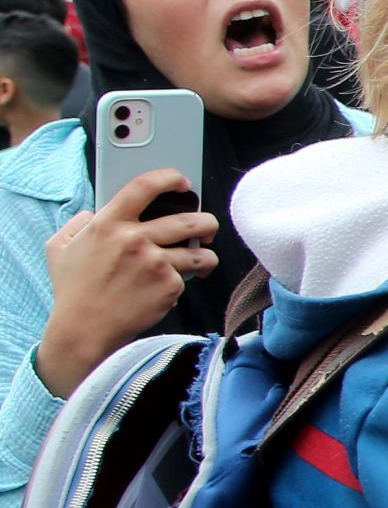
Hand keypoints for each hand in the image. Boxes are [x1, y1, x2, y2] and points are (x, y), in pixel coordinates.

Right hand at [34, 169, 220, 394]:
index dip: (169, 178)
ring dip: (206, 255)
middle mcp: (134, 239)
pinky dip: (184, 283)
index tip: (183, 182)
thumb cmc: (72, 290)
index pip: (144, 186)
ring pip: (200, 252)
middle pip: (190, 219)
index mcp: (108, 224)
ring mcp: (155, 262)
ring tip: (201, 260)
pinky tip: (169, 289)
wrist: (84, 329)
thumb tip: (90, 214)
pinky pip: (188, 278)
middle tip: (207, 228)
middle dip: (207, 222)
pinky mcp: (169, 286)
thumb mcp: (59, 248)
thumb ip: (76, 225)